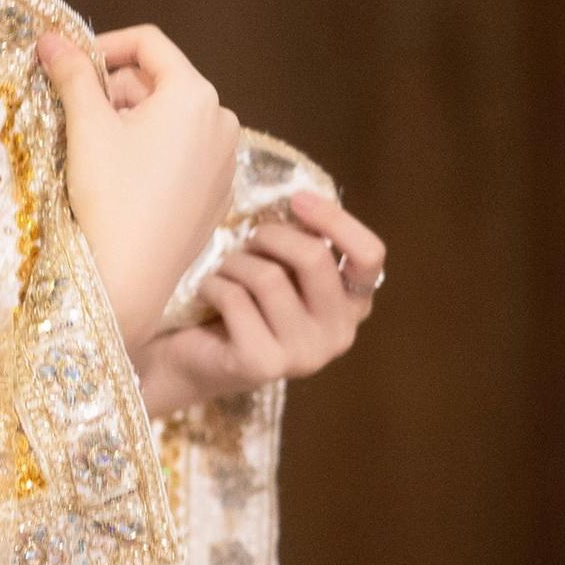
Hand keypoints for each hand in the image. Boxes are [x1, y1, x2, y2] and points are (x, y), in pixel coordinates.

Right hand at [37, 24, 239, 353]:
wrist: (131, 277)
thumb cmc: (110, 193)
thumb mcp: (86, 126)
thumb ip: (72, 73)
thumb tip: (50, 37)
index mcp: (195, 93)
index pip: (149, 43)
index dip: (104, 46)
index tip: (71, 67)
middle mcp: (222, 119)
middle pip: (161, 83)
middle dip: (117, 93)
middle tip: (78, 119)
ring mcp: (225, 160)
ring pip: (173, 121)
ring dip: (134, 124)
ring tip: (100, 155)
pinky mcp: (218, 195)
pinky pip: (185, 157)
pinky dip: (155, 156)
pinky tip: (127, 184)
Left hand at [133, 190, 387, 416]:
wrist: (194, 361)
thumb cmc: (244, 305)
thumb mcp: (283, 269)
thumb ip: (302, 244)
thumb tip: (298, 200)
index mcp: (353, 306)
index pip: (369, 255)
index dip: (335, 220)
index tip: (296, 200)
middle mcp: (338, 335)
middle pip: (313, 258)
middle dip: (271, 236)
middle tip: (248, 241)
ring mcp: (304, 356)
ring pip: (268, 277)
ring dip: (235, 262)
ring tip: (223, 271)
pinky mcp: (263, 364)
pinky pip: (236, 299)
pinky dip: (213, 285)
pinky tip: (207, 292)